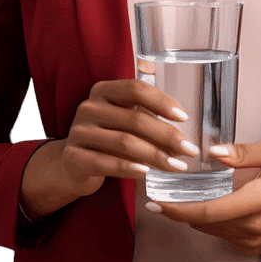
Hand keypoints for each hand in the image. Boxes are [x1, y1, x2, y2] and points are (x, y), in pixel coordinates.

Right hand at [58, 78, 200, 194]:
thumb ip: (147, 120)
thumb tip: (182, 137)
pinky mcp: (73, 158)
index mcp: (103, 91)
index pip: (136, 89)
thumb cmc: (106, 139)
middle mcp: (89, 107)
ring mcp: (78, 132)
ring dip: (156, 155)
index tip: (184, 117)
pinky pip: (107, 163)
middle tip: (189, 150)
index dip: (162, 101)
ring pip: (125, 142)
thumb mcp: (123, 122)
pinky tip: (147, 173)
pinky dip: (130, 168)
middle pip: (135, 118)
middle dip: (167, 135)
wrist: (71, 165)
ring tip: (177, 166)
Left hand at [145, 138, 260, 255]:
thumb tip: (212, 152)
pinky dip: (209, 221)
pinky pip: (224, 235)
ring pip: (212, 231)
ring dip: (191, 215)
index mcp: (259, 199)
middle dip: (178, 209)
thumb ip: (243, 153)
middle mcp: (255, 225)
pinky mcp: (257, 244)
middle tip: (157, 191)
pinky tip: (202, 204)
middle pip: (205, 223)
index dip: (178, 209)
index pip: (210, 211)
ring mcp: (257, 239)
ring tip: (173, 195)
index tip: (156, 201)